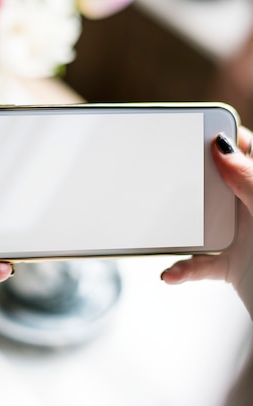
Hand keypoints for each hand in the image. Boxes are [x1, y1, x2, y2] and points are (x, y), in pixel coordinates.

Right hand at [161, 127, 252, 318]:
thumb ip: (249, 180)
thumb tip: (223, 148)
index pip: (245, 152)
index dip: (221, 139)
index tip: (194, 132)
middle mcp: (251, 209)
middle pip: (215, 184)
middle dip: (189, 182)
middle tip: (166, 178)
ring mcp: (240, 237)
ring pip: (200, 225)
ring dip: (179, 234)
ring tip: (163, 233)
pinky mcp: (229, 265)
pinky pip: (198, 262)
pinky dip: (182, 268)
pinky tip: (171, 272)